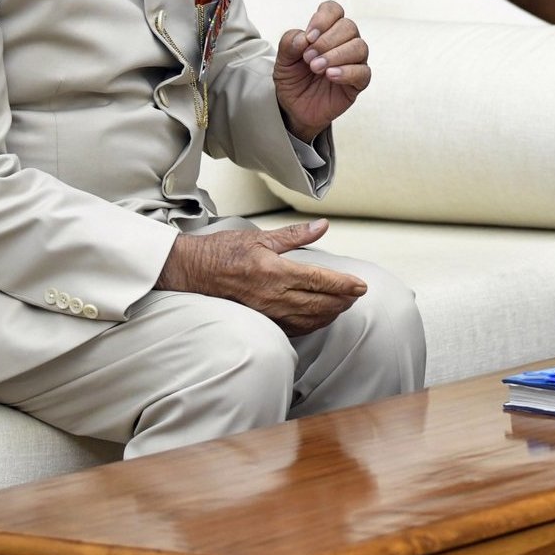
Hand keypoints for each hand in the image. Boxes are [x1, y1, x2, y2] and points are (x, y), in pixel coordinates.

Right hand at [156, 219, 366, 335]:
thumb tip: (322, 226)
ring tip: (344, 304)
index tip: (361, 285)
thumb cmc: (223, 252)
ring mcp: (267, 311)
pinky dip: (312, 323)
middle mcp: (273, 295)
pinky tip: (320, 317)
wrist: (192, 272)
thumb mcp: (260, 236)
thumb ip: (295, 235)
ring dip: (331, 313)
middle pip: (320, 303)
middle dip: (343, 300)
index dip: (345, 284)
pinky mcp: (261, 320)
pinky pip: (294, 327)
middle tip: (357, 294)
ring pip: (310, 318)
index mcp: (275, 271)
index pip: (320, 280)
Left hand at [274, 0, 369, 142]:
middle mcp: (344, 42)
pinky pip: (363, 72)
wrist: (294, 108)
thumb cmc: (293, 80)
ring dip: (336, 55)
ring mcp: (354, 62)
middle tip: (308, 58)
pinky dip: (347, 72)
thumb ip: (289, 44)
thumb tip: (303, 38)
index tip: (308, 37)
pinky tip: (330, 76)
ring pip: (359, 47)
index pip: (334, 10)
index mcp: (326, 31)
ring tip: (316, 68)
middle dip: (327, 41)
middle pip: (348, 26)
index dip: (323, 19)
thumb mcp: (282, 61)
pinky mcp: (358, 82)